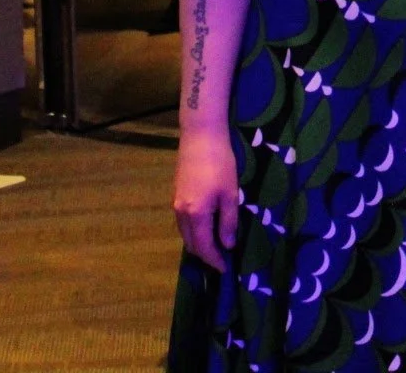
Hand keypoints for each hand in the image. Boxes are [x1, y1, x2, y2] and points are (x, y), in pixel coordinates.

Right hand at [173, 127, 238, 270]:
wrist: (201, 137)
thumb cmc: (220, 164)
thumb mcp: (230, 194)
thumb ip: (228, 222)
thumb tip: (227, 245)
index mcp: (195, 215)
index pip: (203, 247)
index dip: (214, 260)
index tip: (225, 269)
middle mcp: (181, 213)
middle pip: (191, 243)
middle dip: (205, 255)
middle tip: (221, 260)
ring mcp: (176, 203)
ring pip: (185, 233)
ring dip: (198, 243)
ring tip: (215, 247)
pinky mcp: (176, 194)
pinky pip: (183, 222)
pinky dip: (193, 231)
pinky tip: (205, 227)